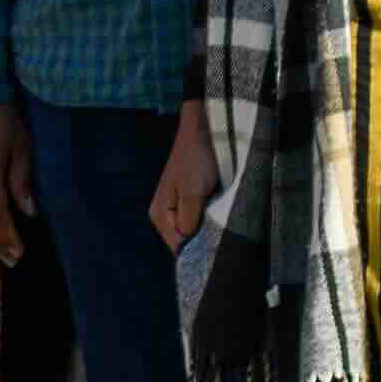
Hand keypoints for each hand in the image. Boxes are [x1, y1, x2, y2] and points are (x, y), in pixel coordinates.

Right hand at [147, 100, 212, 252]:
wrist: (202, 133)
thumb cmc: (195, 160)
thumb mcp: (193, 192)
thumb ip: (188, 220)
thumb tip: (186, 243)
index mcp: (160, 214)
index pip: (178, 247)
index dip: (197, 249)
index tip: (216, 243)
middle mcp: (164, 214)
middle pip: (184, 242)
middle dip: (202, 240)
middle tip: (220, 229)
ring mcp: (175, 208)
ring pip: (192, 232)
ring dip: (206, 229)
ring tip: (219, 217)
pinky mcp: (187, 202)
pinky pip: (196, 221)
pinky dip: (208, 219)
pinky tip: (217, 211)